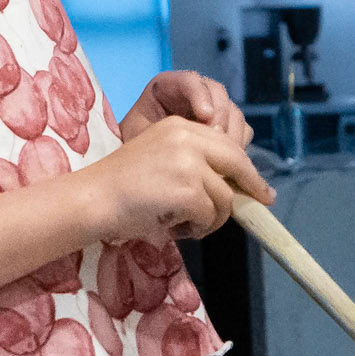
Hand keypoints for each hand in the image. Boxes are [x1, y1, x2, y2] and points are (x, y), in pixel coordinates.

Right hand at [91, 115, 272, 242]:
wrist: (93, 200)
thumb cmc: (122, 189)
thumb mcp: (163, 161)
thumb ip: (196, 164)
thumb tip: (237, 186)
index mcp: (179, 127)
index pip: (227, 145)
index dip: (246, 168)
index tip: (259, 187)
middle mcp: (187, 137)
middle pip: (237, 163)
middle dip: (251, 187)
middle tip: (261, 202)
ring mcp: (188, 162)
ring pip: (225, 197)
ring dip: (211, 219)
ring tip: (186, 225)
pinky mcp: (188, 189)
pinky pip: (209, 215)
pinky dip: (197, 228)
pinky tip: (176, 228)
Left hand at [120, 71, 253, 150]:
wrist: (140, 165)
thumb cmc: (135, 148)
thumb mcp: (138, 135)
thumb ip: (159, 131)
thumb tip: (192, 134)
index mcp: (166, 87)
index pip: (189, 80)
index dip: (200, 94)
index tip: (204, 116)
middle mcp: (193, 93)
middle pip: (217, 92)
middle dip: (220, 115)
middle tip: (215, 138)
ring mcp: (212, 109)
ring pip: (233, 112)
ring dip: (231, 133)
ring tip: (220, 156)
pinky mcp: (225, 128)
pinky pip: (241, 131)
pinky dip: (237, 146)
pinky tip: (225, 162)